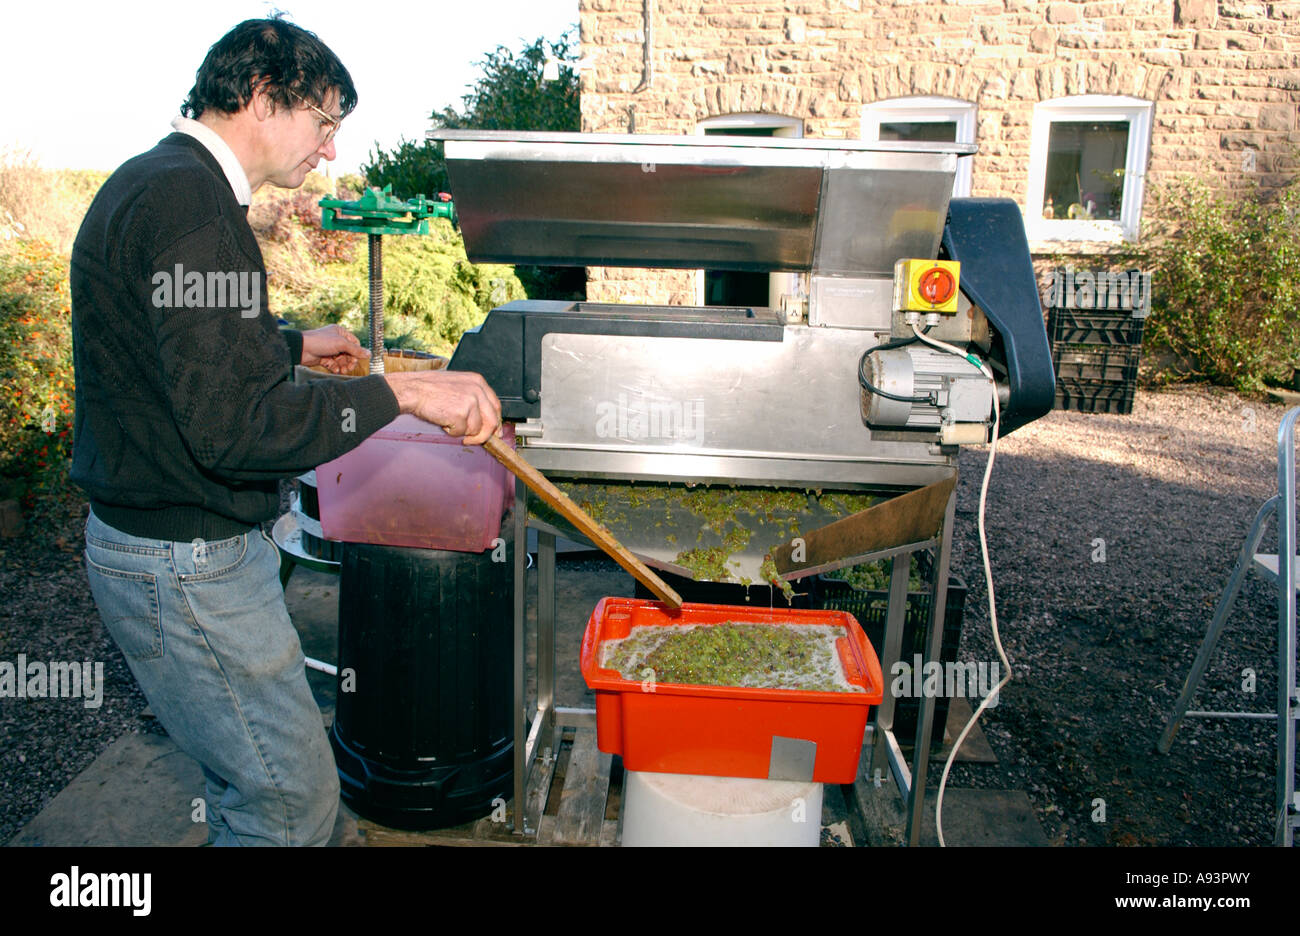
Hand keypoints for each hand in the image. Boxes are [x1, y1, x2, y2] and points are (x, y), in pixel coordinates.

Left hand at [301, 324, 368, 373]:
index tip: (356, 359)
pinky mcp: (324, 358)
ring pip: (342, 360)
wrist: (301, 349)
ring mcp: (330, 350)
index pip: (354, 343)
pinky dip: (336, 368)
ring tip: (342, 371)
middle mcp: (335, 341)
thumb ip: (355, 350)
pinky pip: (334, 365)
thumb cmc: (320, 341)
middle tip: (349, 368)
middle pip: (349, 353)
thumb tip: (369, 354)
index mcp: (340, 333)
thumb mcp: (341, 344)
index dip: (357, 352)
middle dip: (350, 361)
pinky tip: (336, 370)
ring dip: (344, 366)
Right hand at [387, 370, 501, 445]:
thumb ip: (473, 398)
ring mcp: (470, 402)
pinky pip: (461, 433)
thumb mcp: (457, 385)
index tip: (494, 432)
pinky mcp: (461, 414)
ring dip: (462, 431)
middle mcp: (477, 390)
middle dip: (483, 435)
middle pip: (492, 421)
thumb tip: (482, 419)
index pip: (495, 406)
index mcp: (478, 381)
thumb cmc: (429, 388)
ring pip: (476, 429)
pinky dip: (451, 431)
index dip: (495, 422)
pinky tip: (442, 420)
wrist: (412, 389)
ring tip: (447, 419)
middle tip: (472, 440)